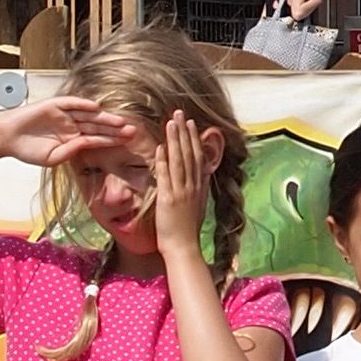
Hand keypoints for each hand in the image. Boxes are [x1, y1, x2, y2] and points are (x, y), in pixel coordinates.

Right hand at [0, 94, 146, 172]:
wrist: (7, 138)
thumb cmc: (28, 149)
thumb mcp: (53, 157)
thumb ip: (71, 151)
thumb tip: (87, 144)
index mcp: (73, 138)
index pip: (97, 138)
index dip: (112, 139)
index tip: (129, 142)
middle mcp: (72, 125)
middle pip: (98, 125)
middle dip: (114, 129)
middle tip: (133, 131)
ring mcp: (64, 114)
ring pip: (88, 115)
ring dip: (104, 117)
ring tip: (120, 121)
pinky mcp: (54, 105)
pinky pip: (71, 103)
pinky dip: (82, 104)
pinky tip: (96, 107)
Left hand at [147, 108, 221, 245]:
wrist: (183, 248)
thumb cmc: (187, 230)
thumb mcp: (197, 205)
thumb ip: (196, 189)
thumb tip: (198, 176)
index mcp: (199, 187)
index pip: (197, 156)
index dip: (194, 138)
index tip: (190, 123)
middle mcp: (192, 186)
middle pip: (189, 153)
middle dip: (184, 132)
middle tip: (180, 113)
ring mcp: (181, 192)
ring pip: (179, 160)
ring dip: (175, 140)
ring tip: (171, 122)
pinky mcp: (169, 199)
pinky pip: (166, 176)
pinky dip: (164, 161)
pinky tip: (161, 147)